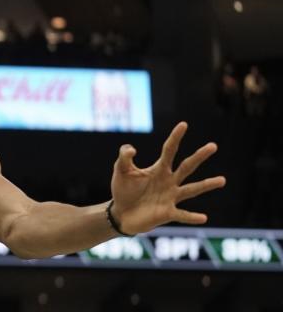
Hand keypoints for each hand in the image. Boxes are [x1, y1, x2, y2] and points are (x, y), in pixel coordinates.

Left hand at [110, 122, 225, 234]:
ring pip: (192, 189)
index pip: (169, 150)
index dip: (175, 138)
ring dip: (206, 185)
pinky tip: (204, 217)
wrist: (121, 213)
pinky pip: (182, 215)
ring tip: (222, 180)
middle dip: (199, 156)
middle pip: (187, 167)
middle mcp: (169, 181)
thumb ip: (124, 157)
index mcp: (159, 169)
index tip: (184, 124)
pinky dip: (192, 216)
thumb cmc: (123, 189)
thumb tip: (132, 149)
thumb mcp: (121, 170)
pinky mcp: (167, 213)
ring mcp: (170, 197)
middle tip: (213, 146)